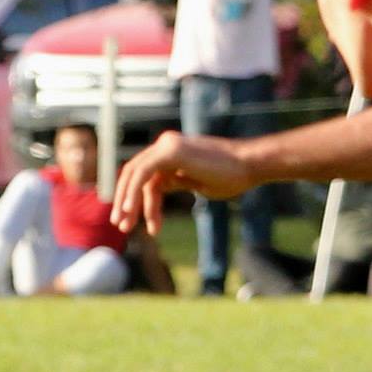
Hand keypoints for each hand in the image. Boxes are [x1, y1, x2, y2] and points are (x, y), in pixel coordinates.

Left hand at [112, 130, 252, 233]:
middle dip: (125, 201)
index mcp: (171, 152)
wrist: (250, 165)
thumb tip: (158, 189)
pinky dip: (134, 192)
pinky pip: (143, 173)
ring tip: (126, 226)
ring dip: (128, 202)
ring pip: (135, 174)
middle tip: (121, 226)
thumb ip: (175, 182)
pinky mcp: (170, 150)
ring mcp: (167, 145)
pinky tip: (132, 211)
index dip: (135, 199)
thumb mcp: (196, 182)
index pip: (145, 176)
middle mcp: (166, 145)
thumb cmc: (232, 176)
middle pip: (134, 174)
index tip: (133, 222)